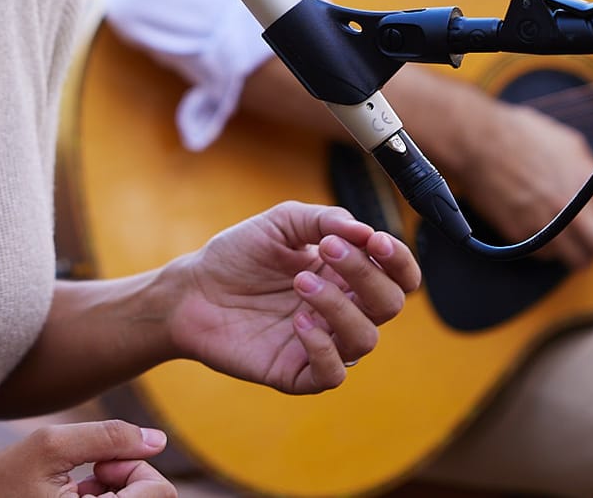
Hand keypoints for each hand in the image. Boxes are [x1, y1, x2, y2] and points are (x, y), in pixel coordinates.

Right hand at [0, 420, 174, 497]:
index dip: (137, 468)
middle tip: (93, 472)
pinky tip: (76, 496)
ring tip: (80, 484)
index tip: (101, 465)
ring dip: (118, 490)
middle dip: (129, 478)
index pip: (159, 494)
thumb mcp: (48, 448)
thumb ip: (107, 437)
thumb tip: (157, 440)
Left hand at [166, 201, 420, 392]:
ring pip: (365, 339)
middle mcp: (343, 310)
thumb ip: (325, 219)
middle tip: (325, 250)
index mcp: (348, 274)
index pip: (399, 276)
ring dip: (339, 306)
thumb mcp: (282, 222)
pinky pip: (332, 374)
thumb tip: (366, 231)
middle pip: (388, 304)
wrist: (193, 289)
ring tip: (300, 283)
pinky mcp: (298, 372)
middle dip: (364, 274)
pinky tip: (297, 322)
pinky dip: (323, 348)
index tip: (375, 242)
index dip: (399, 261)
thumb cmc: (239, 254)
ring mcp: (323, 343)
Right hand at [453, 96, 592, 269]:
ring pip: (582, 262)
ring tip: (571, 233)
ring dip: (580, 249)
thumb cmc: (523, 136)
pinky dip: (549, 246)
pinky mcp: (523, 238)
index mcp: (589, 184)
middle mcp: (573, 211)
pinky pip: (548, 256)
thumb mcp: (570, 144)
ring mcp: (548, 227)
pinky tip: (542, 226)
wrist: (478, 143)